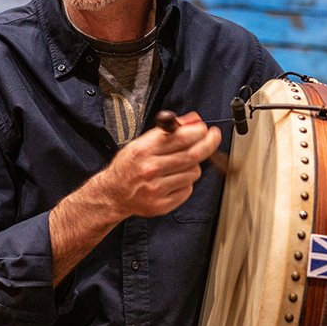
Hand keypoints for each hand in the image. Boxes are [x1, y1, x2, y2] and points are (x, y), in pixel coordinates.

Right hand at [99, 111, 220, 218]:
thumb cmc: (129, 166)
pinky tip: (173, 180)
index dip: (198, 131)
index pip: (180, 138)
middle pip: (192, 155)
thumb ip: (168, 131)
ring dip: (193, 165)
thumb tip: (193, 120)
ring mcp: (156, 189)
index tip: (206, 128)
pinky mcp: (162, 205)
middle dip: (208, 144)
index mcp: (143, 150)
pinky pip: (188, 189)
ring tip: (179, 165)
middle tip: (213, 137)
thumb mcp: (142, 142)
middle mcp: (149, 169)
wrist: (113, 194)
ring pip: (193, 172)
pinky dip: (186, 183)